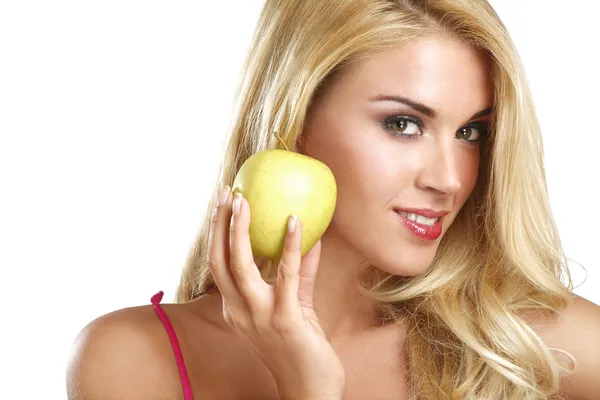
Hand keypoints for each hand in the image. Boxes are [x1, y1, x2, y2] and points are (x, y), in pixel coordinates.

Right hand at [207, 186, 345, 398]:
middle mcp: (238, 311)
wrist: (311, 390)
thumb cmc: (302, 348)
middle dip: (217, 225)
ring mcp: (258, 316)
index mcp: (235, 309)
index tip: (223, 205)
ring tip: (243, 200)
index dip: (217, 234)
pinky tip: (296, 222)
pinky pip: (286, 275)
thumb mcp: (296, 306)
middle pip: (217, 261)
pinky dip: (290, 246)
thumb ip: (300, 273)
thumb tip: (310, 236)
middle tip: (226, 192)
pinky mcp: (284, 318)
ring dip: (239, 230)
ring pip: (239, 266)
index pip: (219, 266)